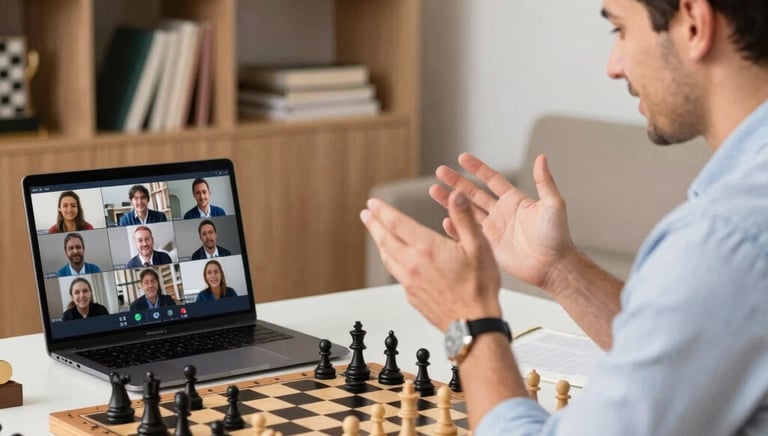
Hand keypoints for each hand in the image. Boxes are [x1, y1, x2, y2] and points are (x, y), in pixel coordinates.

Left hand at [360, 190, 500, 330]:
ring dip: (379, 243)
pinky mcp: (411, 296)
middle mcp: (413, 264)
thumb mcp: (479, 247)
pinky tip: (396, 261)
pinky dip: (391, 262)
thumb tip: (456, 195)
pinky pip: (396, 274)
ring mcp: (410, 281)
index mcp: (427, 248)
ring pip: (387, 258)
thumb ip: (464, 218)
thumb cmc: (479, 288)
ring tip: (377, 235)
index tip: (373, 203)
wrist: (473, 324)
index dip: (383, 211)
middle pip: (385, 239)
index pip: (397, 223)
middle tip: (366, 215)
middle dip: (374, 224)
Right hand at [430, 153, 575, 290]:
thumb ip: (544, 182)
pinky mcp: (488, 246)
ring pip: (467, 212)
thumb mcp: (553, 204)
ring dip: (451, 201)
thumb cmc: (557, 236)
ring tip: (433, 191)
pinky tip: (445, 219)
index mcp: (514, 200)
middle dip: (456, 182)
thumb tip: (542, 158)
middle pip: (473, 193)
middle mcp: (501, 213)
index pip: (492, 180)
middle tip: (440, 171)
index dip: (477, 169)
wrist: (553, 266)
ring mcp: (493, 230)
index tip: (462, 158)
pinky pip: (468, 234)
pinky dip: (456, 227)